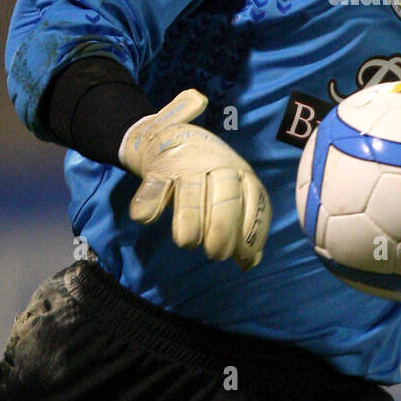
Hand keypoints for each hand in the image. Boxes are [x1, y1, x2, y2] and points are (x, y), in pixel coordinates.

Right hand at [118, 89, 270, 269]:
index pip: (255, 199)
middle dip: (223, 230)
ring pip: (191, 193)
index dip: (252, 231)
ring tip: (187, 242)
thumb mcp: (233, 191)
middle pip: (226, 197)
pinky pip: (155, 186)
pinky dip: (148, 203)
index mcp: (241, 172)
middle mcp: (218, 165)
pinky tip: (146, 218)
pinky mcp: (158, 169)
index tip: (243, 257)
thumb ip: (242, 225)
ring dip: (190, 222)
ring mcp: (187, 165)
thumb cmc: (210, 176)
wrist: (170, 137)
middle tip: (215, 254)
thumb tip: (249, 263)